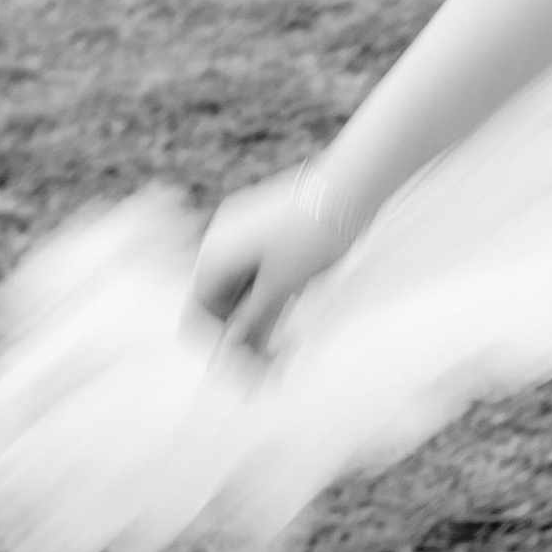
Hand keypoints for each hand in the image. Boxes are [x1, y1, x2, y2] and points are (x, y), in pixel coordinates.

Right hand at [192, 168, 356, 356]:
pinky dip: (273, 298)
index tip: (245, 366)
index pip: (199, 312)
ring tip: (286, 351)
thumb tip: (229, 342)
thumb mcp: (281, 283)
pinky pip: (262, 272)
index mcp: (215, 255)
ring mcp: (246, 234)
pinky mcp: (271, 230)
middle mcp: (223, 243)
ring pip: (245, 289)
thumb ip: (252, 315)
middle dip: (243, 337)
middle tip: (272, 367)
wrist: (352, 183)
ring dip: (260, 321)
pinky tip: (293, 316)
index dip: (218, 344)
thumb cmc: (315, 233)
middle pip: (221, 302)